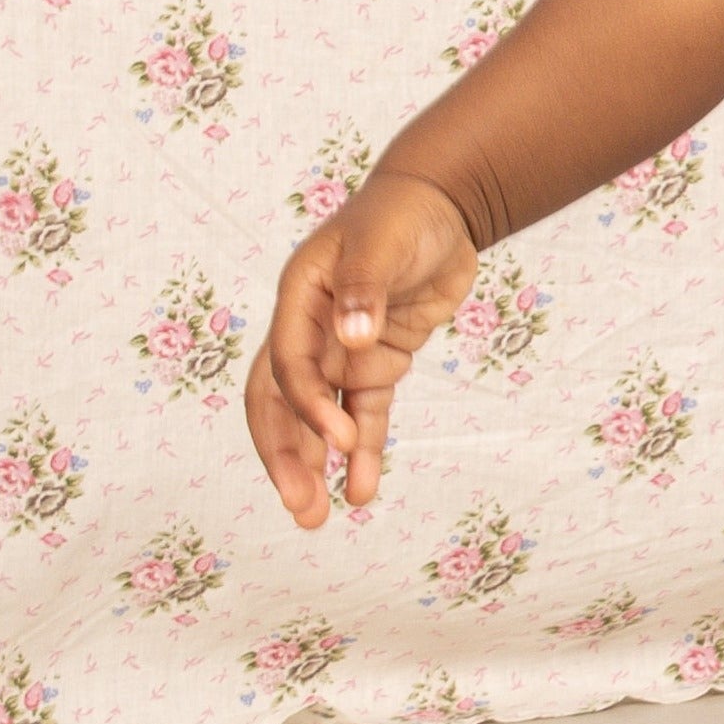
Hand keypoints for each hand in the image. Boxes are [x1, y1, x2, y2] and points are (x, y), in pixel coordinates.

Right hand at [244, 174, 480, 527]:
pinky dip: (363, 451)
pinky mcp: (375, 361)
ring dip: (315, 466)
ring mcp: (342, 349)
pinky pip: (363, 414)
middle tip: (301, 508)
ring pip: (318, 419)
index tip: (338, 441)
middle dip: (286, 457)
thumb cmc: (402, 213)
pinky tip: (362, 491)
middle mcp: (310, 329)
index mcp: (298, 298)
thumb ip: (366, 287)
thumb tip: (353, 339)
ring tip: (318, 518)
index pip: (286, 364)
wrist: (441, 205)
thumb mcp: (382, 241)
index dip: (307, 406)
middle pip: (282, 403)